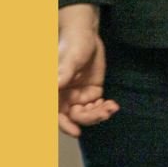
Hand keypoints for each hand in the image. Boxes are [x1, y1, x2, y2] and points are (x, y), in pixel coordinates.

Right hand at [58, 5, 117, 136]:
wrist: (87, 34)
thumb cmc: (73, 43)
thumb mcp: (69, 58)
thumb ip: (63, 72)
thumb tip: (54, 86)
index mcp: (54, 91)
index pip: (56, 113)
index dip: (64, 125)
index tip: (77, 132)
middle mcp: (64, 97)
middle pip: (75, 117)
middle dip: (89, 118)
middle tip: (104, 113)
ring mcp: (79, 96)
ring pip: (87, 114)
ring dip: (99, 114)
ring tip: (111, 108)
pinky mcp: (92, 93)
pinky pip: (97, 107)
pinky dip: (105, 108)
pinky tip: (113, 105)